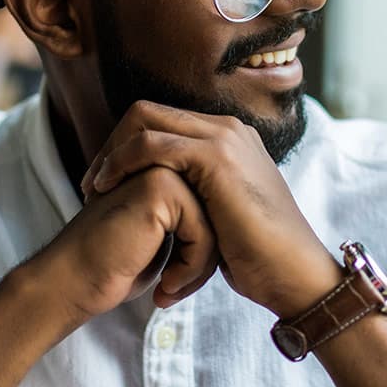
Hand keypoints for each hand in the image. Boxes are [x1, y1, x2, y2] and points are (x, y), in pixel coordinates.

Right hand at [34, 166, 218, 323]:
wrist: (74, 281)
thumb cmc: (116, 266)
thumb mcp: (162, 238)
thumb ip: (189, 219)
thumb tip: (227, 228)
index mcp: (166, 167)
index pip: (213, 209)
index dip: (200, 253)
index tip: (173, 280)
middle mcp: (165, 161)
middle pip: (218, 213)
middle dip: (204, 257)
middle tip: (172, 287)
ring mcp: (161, 168)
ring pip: (214, 223)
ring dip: (197, 267)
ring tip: (168, 289)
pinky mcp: (160, 186)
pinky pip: (203, 231)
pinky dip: (191, 267)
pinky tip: (164, 286)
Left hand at [81, 100, 342, 318]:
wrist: (295, 274)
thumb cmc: (258, 257)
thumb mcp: (221, 213)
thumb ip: (198, 193)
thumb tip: (165, 199)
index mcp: (228, 137)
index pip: (162, 120)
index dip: (126, 146)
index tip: (105, 182)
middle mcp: (226, 128)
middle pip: (148, 112)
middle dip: (112, 143)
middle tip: (92, 183)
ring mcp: (223, 137)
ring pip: (145, 120)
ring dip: (111, 152)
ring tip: (94, 188)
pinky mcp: (216, 157)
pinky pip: (152, 144)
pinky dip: (122, 162)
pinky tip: (108, 189)